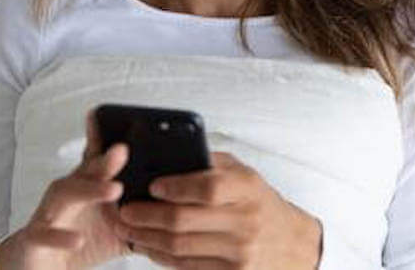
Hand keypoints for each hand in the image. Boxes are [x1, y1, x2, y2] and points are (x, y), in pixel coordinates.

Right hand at [0, 109, 131, 269]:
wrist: (42, 265)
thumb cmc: (82, 240)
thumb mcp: (117, 226)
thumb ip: (142, 214)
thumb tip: (177, 207)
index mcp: (89, 186)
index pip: (99, 158)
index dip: (105, 136)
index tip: (120, 118)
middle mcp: (69, 193)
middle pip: (86, 170)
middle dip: (104, 160)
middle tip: (124, 150)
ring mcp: (51, 212)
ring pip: (66, 193)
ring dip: (90, 190)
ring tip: (114, 189)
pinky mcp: (36, 237)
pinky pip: (45, 233)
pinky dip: (60, 236)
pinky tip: (77, 239)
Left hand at [112, 152, 322, 268]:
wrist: (290, 244)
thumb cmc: (260, 202)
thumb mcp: (244, 174)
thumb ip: (210, 164)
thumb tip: (166, 155)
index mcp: (247, 189)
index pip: (208, 188)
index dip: (175, 187)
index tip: (152, 185)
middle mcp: (245, 221)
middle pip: (184, 222)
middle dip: (146, 217)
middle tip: (124, 211)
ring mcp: (239, 253)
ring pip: (179, 248)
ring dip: (146, 239)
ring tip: (127, 229)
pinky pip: (186, 268)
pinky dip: (161, 257)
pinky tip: (148, 246)